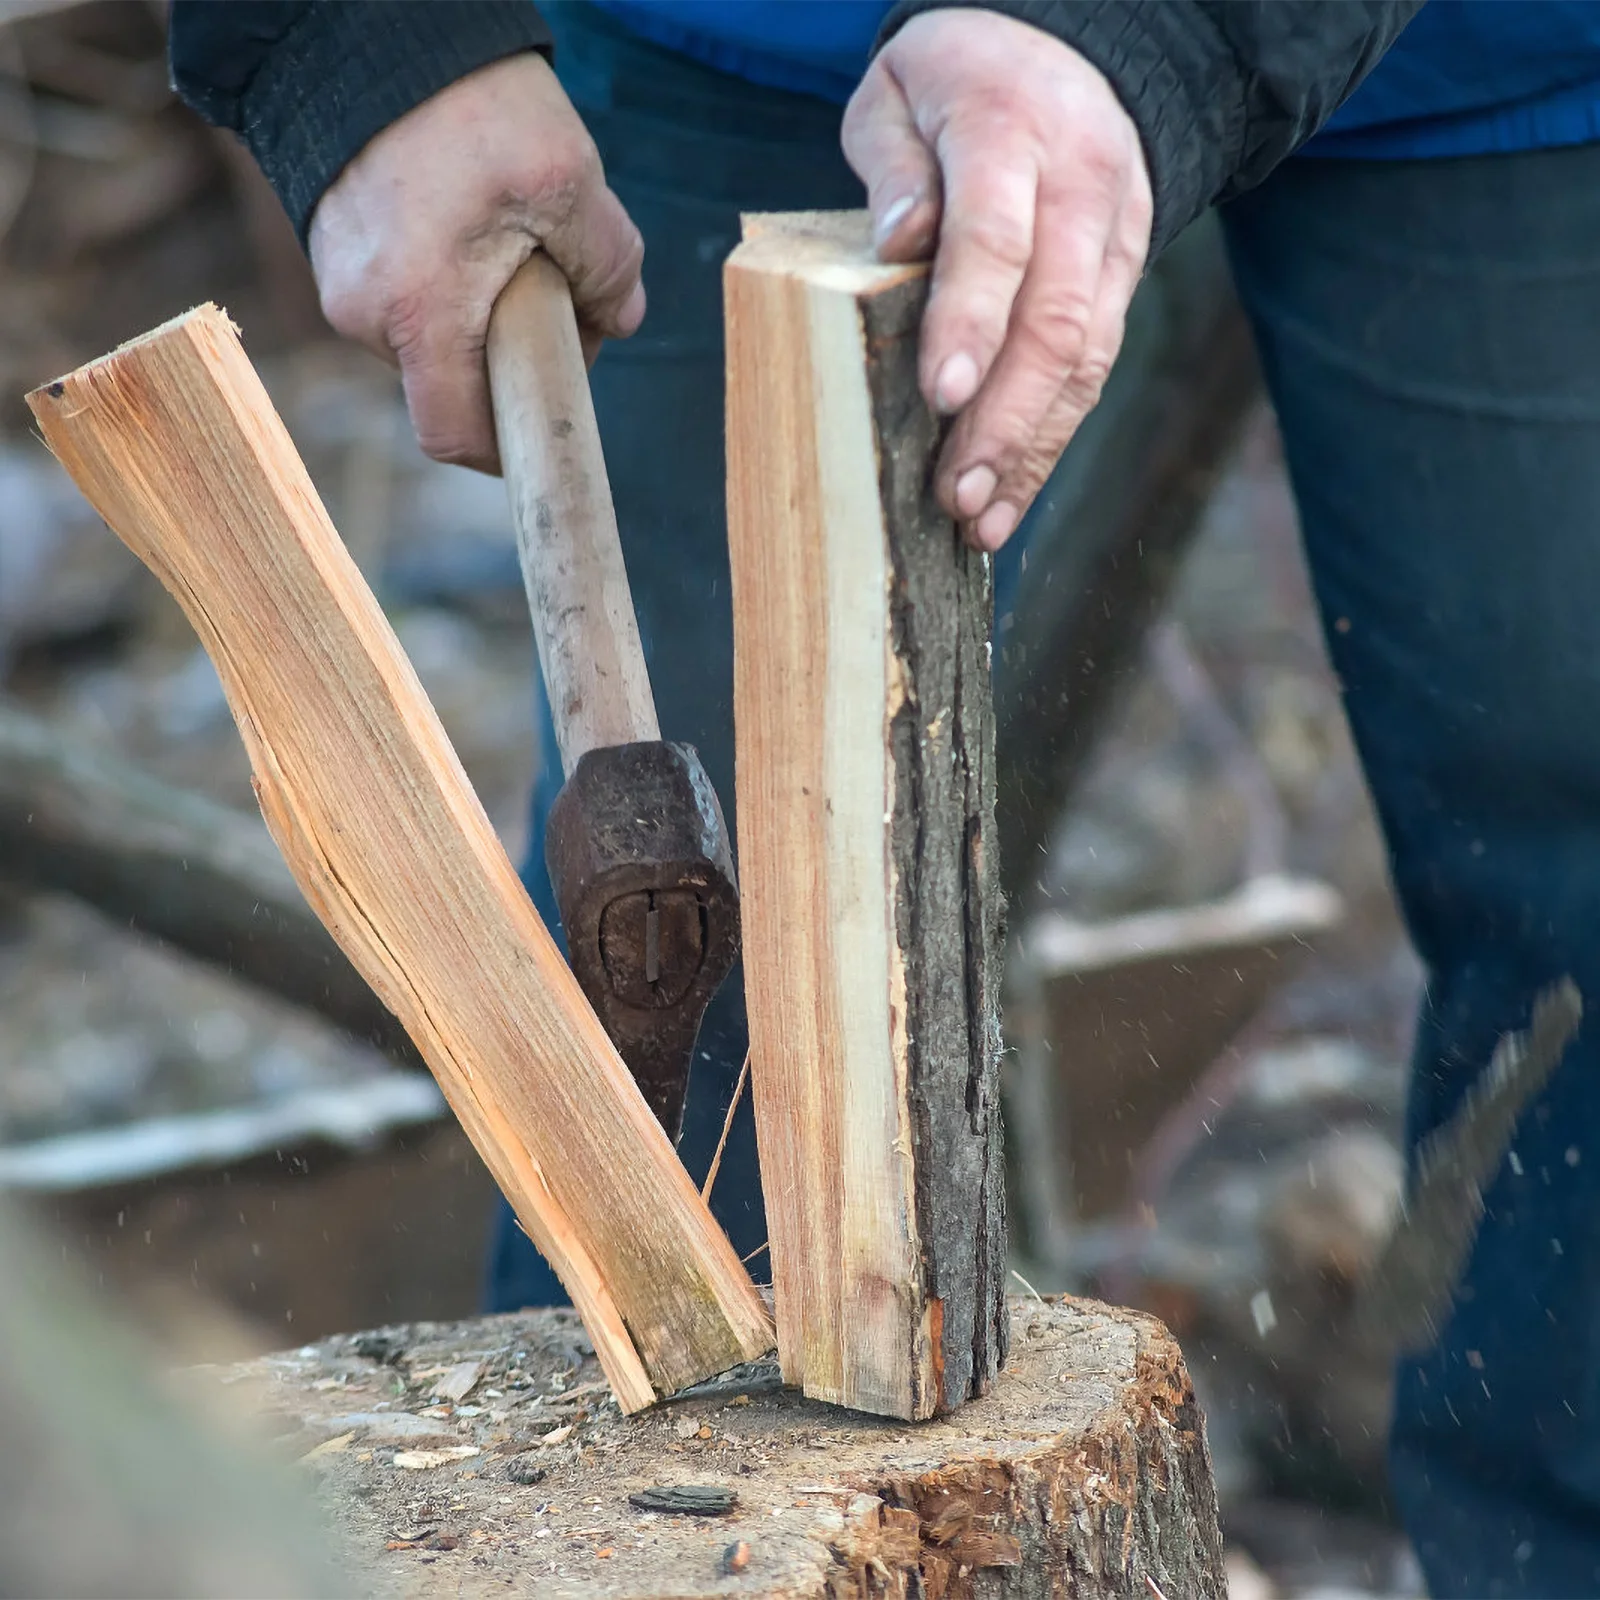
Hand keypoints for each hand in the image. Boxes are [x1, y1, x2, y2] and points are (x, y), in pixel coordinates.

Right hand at [308, 52, 643, 472]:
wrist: (375, 32)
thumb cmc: (471, 105)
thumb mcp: (569, 182)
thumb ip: (609, 267)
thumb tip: (620, 320)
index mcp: (417, 314)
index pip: (455, 435)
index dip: (506, 450)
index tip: (546, 425)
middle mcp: (364, 315)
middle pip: (453, 386)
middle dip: (513, 363)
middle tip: (559, 298)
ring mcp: (341, 287)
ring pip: (433, 343)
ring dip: (485, 319)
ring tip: (513, 243)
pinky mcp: (336, 258)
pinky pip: (407, 302)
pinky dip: (451, 287)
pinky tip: (472, 227)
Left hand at [842, 8, 1151, 549]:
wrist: (1073, 53)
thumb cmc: (959, 83)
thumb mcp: (900, 92)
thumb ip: (894, 166)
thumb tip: (897, 243)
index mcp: (1011, 131)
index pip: (996, 237)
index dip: (970, 320)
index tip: (940, 394)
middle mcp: (1080, 188)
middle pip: (1054, 318)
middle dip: (1003, 418)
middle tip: (955, 494)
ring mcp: (1114, 237)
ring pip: (1086, 357)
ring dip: (1032, 448)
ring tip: (981, 521)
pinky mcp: (1125, 276)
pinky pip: (1096, 365)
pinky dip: (1053, 436)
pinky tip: (1012, 493)